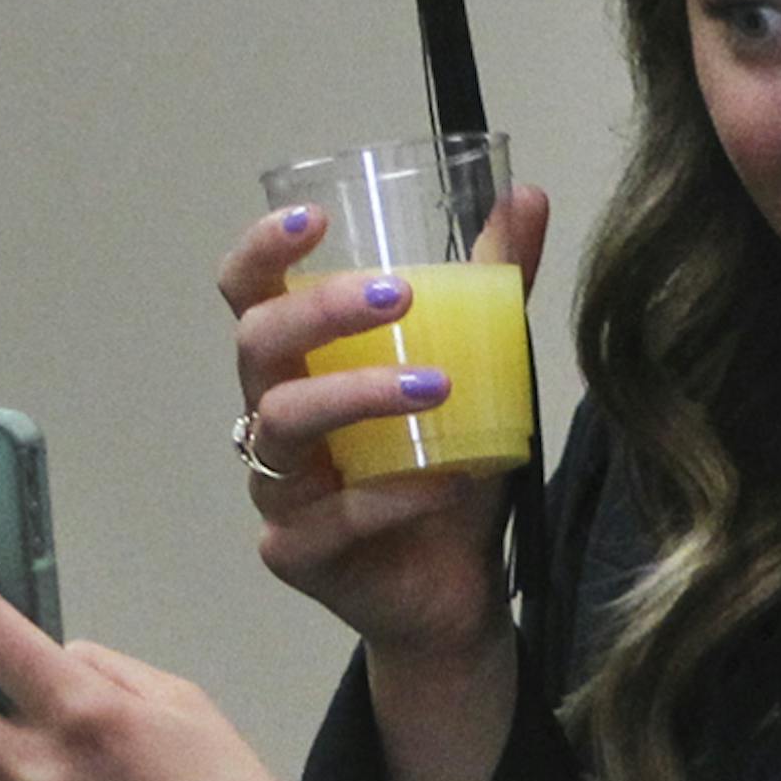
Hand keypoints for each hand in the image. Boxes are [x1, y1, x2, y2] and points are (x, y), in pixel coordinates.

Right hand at [221, 185, 549, 664]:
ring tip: (437, 388)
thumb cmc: (451, 467)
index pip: (253, 294)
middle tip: (397, 295)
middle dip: (320, 312)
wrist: (461, 585)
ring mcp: (278, 488)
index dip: (263, 251)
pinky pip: (330, 517)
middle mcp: (274, 418)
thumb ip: (496, 289)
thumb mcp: (484, 370)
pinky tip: (446, 482)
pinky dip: (392, 495)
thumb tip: (527, 196)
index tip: (314, 219)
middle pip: (258, 347)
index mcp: (304, 365)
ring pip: (283, 427)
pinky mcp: (295, 551)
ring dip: (358, 396)